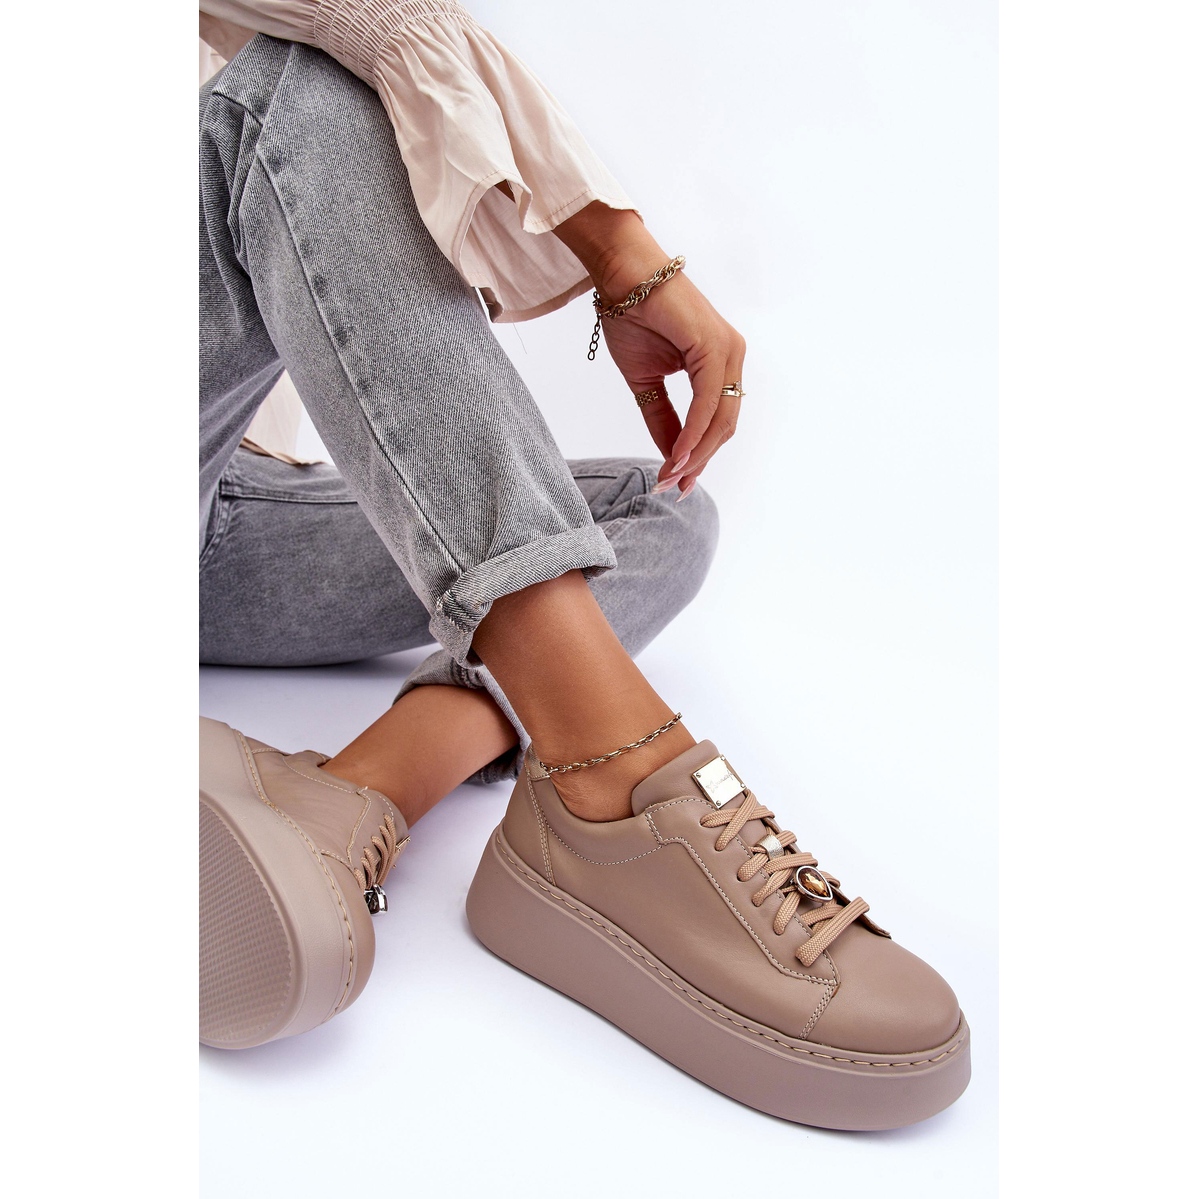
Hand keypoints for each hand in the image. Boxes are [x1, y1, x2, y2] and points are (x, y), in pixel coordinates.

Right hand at [554, 204, 745, 496]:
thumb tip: (672, 457)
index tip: (673, 482)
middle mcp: (732, 357)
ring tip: (671, 476)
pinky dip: (694, 432)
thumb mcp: (647, 383)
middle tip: (671, 487)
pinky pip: (708, 401)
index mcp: (720, 364)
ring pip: (719, 418)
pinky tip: (678, 453)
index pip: (716, 422)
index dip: (697, 456)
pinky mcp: (715, 347)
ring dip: (696, 453)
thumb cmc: (632, 316)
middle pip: (723, 426)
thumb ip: (663, 419)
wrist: (621, 275)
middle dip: (698, 461)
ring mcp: (728, 351)